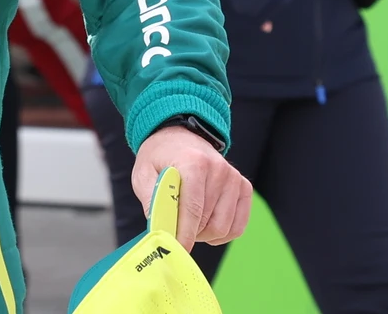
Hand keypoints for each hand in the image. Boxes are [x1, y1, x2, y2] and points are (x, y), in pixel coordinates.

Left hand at [132, 124, 250, 249]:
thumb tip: (160, 229)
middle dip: (190, 234)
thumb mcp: (143, 174)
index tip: (175, 249)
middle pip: (209, 223)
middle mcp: (219, 170)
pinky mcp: (244, 187)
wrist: (179, 138)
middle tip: (176, 228)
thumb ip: (151, 200)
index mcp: (194, 163)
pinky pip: (238, 226)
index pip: (192, 210)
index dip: (184, 235)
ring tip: (189, 224)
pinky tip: (206, 226)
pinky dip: (222, 234)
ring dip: (205, 235)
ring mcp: (234, 178)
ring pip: (223, 228)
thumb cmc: (160, 158)